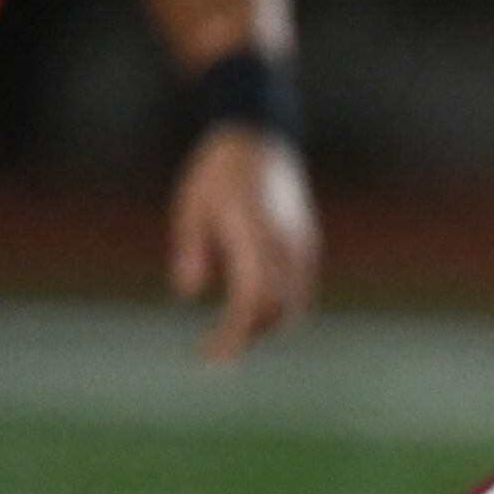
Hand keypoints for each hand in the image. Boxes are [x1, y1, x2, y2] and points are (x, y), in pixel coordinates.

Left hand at [168, 124, 317, 362]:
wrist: (260, 137)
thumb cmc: (217, 172)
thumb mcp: (190, 207)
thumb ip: (191, 250)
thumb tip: (187, 293)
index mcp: (256, 236)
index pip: (251, 300)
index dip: (233, 334)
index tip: (210, 357)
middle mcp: (286, 245)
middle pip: (276, 309)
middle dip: (247, 335)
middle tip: (214, 350)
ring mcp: (302, 245)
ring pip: (295, 303)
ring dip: (266, 324)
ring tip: (233, 331)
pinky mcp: (307, 243)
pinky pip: (302, 288)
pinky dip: (281, 307)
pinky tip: (255, 309)